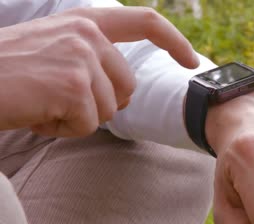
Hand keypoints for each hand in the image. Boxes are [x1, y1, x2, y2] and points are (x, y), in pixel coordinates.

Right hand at [0, 7, 197, 136]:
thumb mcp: (55, 48)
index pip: (146, 21)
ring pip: (108, 110)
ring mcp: (81, 57)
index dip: (174, 40)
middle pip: (127, 88)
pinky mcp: (72, 86)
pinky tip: (37, 113)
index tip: (191, 61)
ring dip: (76, 117)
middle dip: (99, 104)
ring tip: (42, 102)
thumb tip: (125, 91)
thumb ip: (93, 57)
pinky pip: (86, 125)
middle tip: (58, 99)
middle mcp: (87, 34)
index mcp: (86, 22)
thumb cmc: (10, 71)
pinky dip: (62, 129)